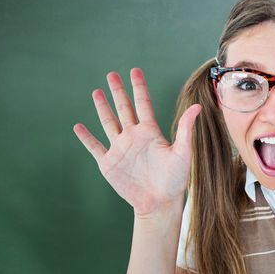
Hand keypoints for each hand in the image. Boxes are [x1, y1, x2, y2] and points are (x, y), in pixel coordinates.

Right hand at [73, 68, 201, 215]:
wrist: (159, 203)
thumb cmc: (175, 179)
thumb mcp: (183, 152)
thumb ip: (186, 129)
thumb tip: (196, 107)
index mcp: (150, 132)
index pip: (143, 104)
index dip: (138, 87)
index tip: (134, 70)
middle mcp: (134, 137)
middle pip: (123, 109)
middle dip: (117, 91)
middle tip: (111, 74)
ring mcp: (120, 149)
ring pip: (108, 123)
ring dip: (102, 108)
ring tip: (96, 92)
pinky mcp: (109, 163)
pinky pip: (95, 147)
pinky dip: (86, 138)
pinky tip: (78, 127)